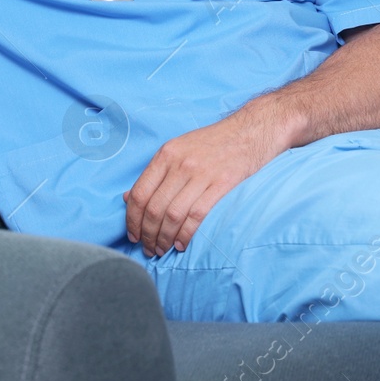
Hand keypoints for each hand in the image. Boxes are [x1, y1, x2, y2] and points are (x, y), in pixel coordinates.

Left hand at [123, 109, 288, 257]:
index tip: (133, 235)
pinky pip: (196, 216)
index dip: (132, 219)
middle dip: (148, 234)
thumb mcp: (179, 148)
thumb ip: (155, 173)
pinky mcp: (222, 184)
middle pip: (155, 208)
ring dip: (164, 238)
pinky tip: (182, 244)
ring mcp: (202, 174)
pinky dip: (186, 234)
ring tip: (163, 249)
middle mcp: (181, 163)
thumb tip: (128, 197)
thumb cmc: (213, 142)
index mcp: (166, 154)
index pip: (139, 193)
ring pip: (173, 215)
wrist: (251, 130)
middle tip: (149, 249)